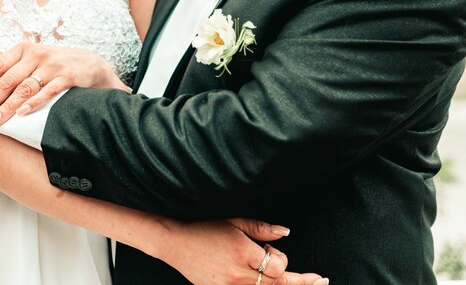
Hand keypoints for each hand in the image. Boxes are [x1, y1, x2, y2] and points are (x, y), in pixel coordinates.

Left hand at [0, 41, 128, 126]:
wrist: (89, 64)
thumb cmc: (54, 66)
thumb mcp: (33, 61)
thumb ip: (12, 70)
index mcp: (23, 49)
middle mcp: (36, 54)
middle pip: (7, 80)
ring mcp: (52, 66)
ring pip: (24, 88)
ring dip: (7, 107)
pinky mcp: (67, 77)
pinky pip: (47, 91)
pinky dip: (34, 103)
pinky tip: (22, 113)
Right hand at [161, 218, 326, 284]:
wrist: (177, 245)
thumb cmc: (205, 230)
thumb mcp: (234, 222)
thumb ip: (261, 228)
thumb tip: (286, 232)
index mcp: (243, 251)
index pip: (277, 264)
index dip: (280, 258)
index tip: (272, 251)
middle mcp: (238, 273)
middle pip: (276, 283)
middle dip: (298, 281)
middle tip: (323, 281)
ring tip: (311, 284)